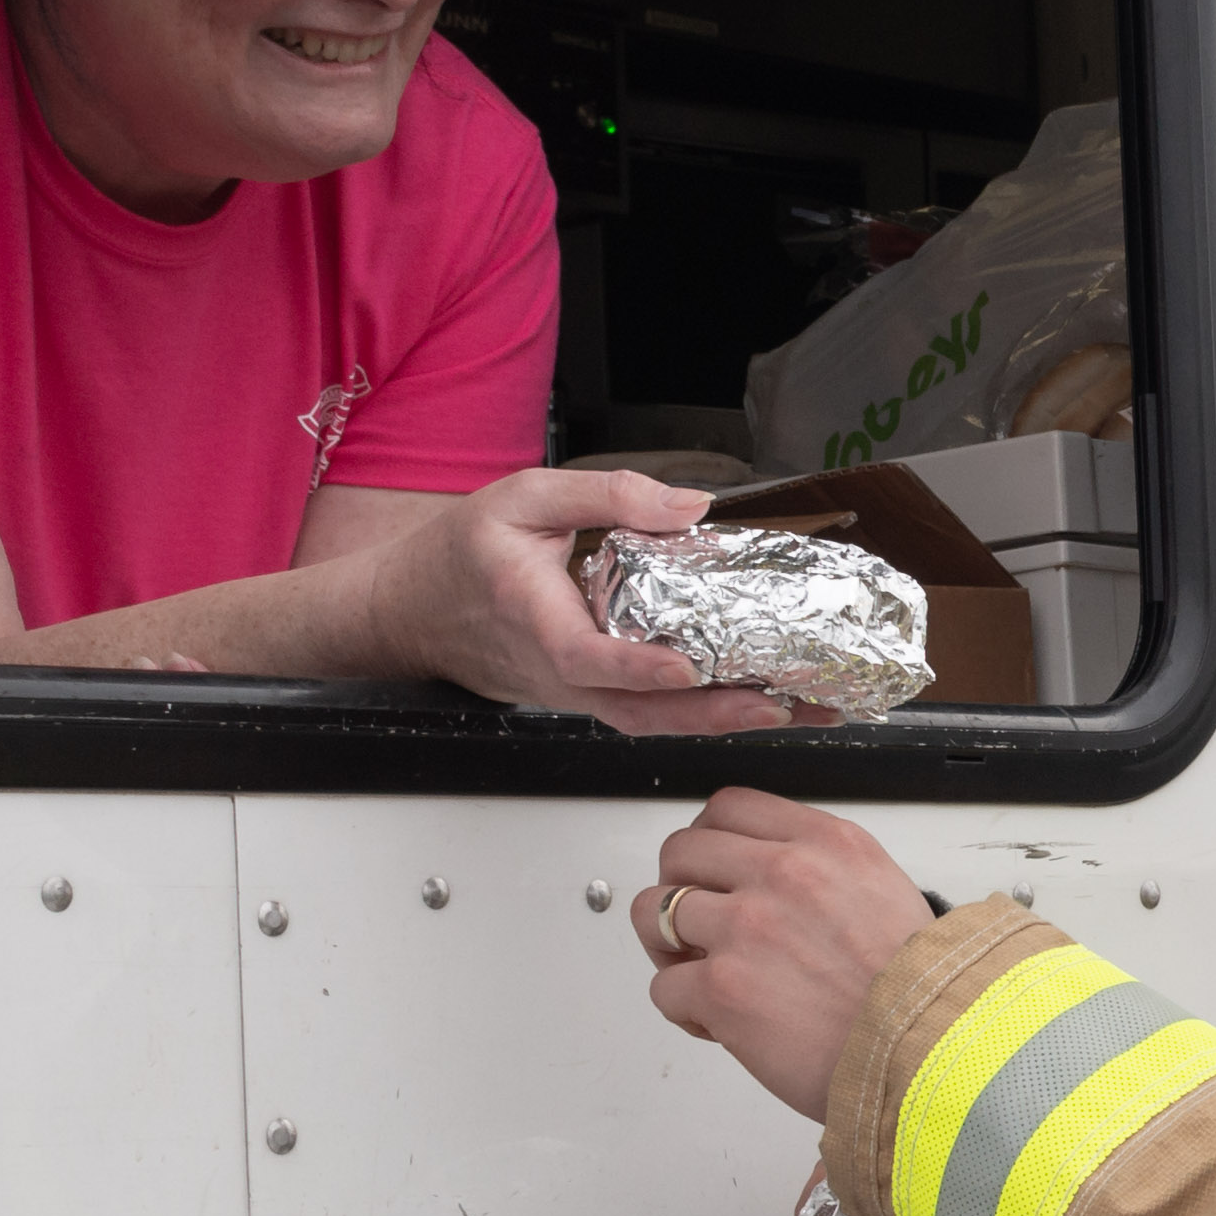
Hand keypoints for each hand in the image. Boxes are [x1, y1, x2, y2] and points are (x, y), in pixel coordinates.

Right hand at [362, 467, 794, 731]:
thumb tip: (691, 506)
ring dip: (726, 722)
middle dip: (716, 714)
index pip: (585, 656)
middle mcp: (556, 670)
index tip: (688, 666)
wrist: (414, 610)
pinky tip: (765, 701)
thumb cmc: (462, 554)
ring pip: (652, 723)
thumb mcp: (524, 495)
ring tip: (801, 708)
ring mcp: (576, 693)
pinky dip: (709, 714)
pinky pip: (652, 714)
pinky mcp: (593, 697)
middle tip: (786, 703)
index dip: (638, 666)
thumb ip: (608, 493)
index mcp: (531, 615)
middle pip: (638, 711)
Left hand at [642, 786, 944, 1111]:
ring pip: (651, 911)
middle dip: (678, 887)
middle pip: (680, 851)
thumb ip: (824, 872)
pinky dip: (684, 1010)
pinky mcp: (722, 988)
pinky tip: (720, 1025)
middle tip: (699, 926)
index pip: (730, 807)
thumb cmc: (919, 991)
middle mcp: (782, 873)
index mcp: (826, 844)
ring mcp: (746, 928)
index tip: (714, 869)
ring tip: (698, 973)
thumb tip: (766, 881)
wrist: (934, 1051)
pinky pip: (663, 988)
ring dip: (667, 945)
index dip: (709, 839)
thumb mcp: (885, 892)